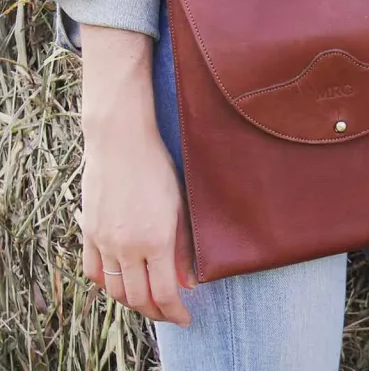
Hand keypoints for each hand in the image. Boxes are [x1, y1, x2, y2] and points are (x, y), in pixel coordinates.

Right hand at [79, 25, 196, 327]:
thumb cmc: (158, 166)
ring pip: (114, 289)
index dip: (175, 312)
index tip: (185, 318)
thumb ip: (183, 245)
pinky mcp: (89, 232)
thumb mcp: (179, 205)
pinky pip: (94, 270)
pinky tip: (119, 282)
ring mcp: (104, 241)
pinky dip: (107, 284)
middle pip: (138, 298)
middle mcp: (127, 246)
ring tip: (147, 300)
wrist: (121, 141)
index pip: (165, 293)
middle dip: (155, 312)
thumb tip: (187, 280)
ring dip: (131, 301)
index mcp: (156, 240)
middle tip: (169, 313)